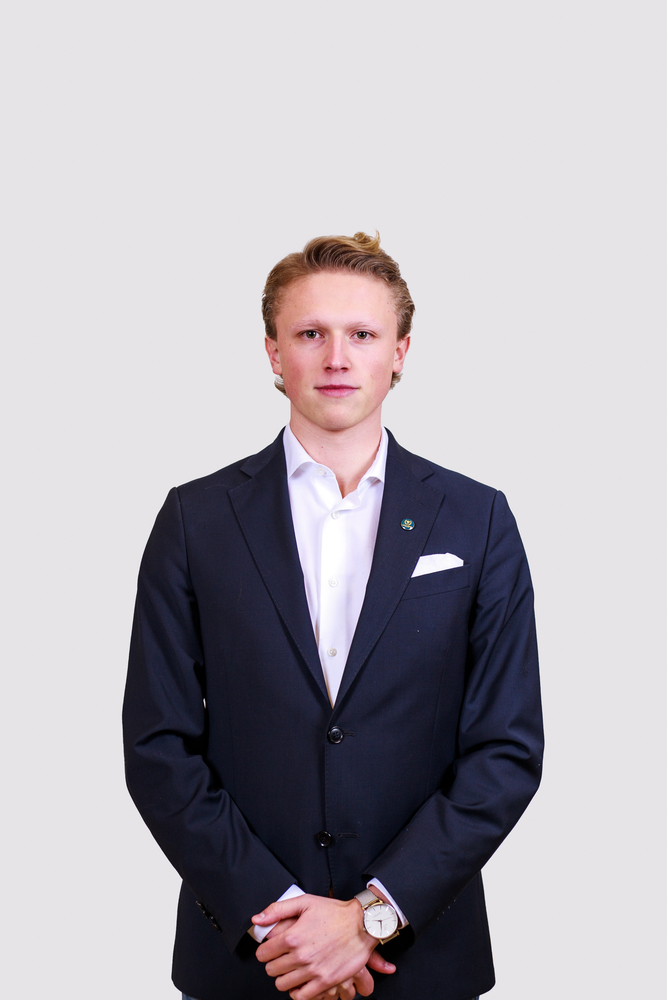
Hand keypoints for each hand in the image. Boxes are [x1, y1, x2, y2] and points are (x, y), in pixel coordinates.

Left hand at [252, 893, 395, 999]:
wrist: (362, 924)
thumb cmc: (334, 913)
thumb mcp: (305, 902)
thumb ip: (277, 910)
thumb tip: (257, 919)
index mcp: (292, 936)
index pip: (264, 954)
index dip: (265, 951)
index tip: (271, 950)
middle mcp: (301, 956)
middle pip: (271, 970)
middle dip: (274, 964)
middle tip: (282, 959)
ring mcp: (313, 971)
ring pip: (283, 985)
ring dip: (284, 978)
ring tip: (291, 970)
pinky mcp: (325, 982)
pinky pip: (301, 996)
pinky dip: (297, 992)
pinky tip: (300, 982)